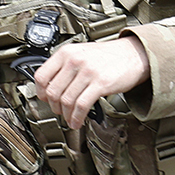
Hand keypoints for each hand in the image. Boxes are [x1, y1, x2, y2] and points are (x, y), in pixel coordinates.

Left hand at [31, 33, 149, 128]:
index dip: (40, 93)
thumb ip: (65, 66)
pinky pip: (81, 105)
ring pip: (66, 101)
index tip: (45, 100)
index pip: (41, 76)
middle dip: (54, 107)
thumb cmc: (109, 56)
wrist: (134, 54)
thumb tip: (51, 87)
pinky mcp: (100, 83)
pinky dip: (77, 117)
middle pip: (53, 92)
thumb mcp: (81, 53)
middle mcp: (75, 60)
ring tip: (70, 119)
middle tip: (59, 112)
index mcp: (66, 52)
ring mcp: (87, 72)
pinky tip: (77, 121)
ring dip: (66, 115)